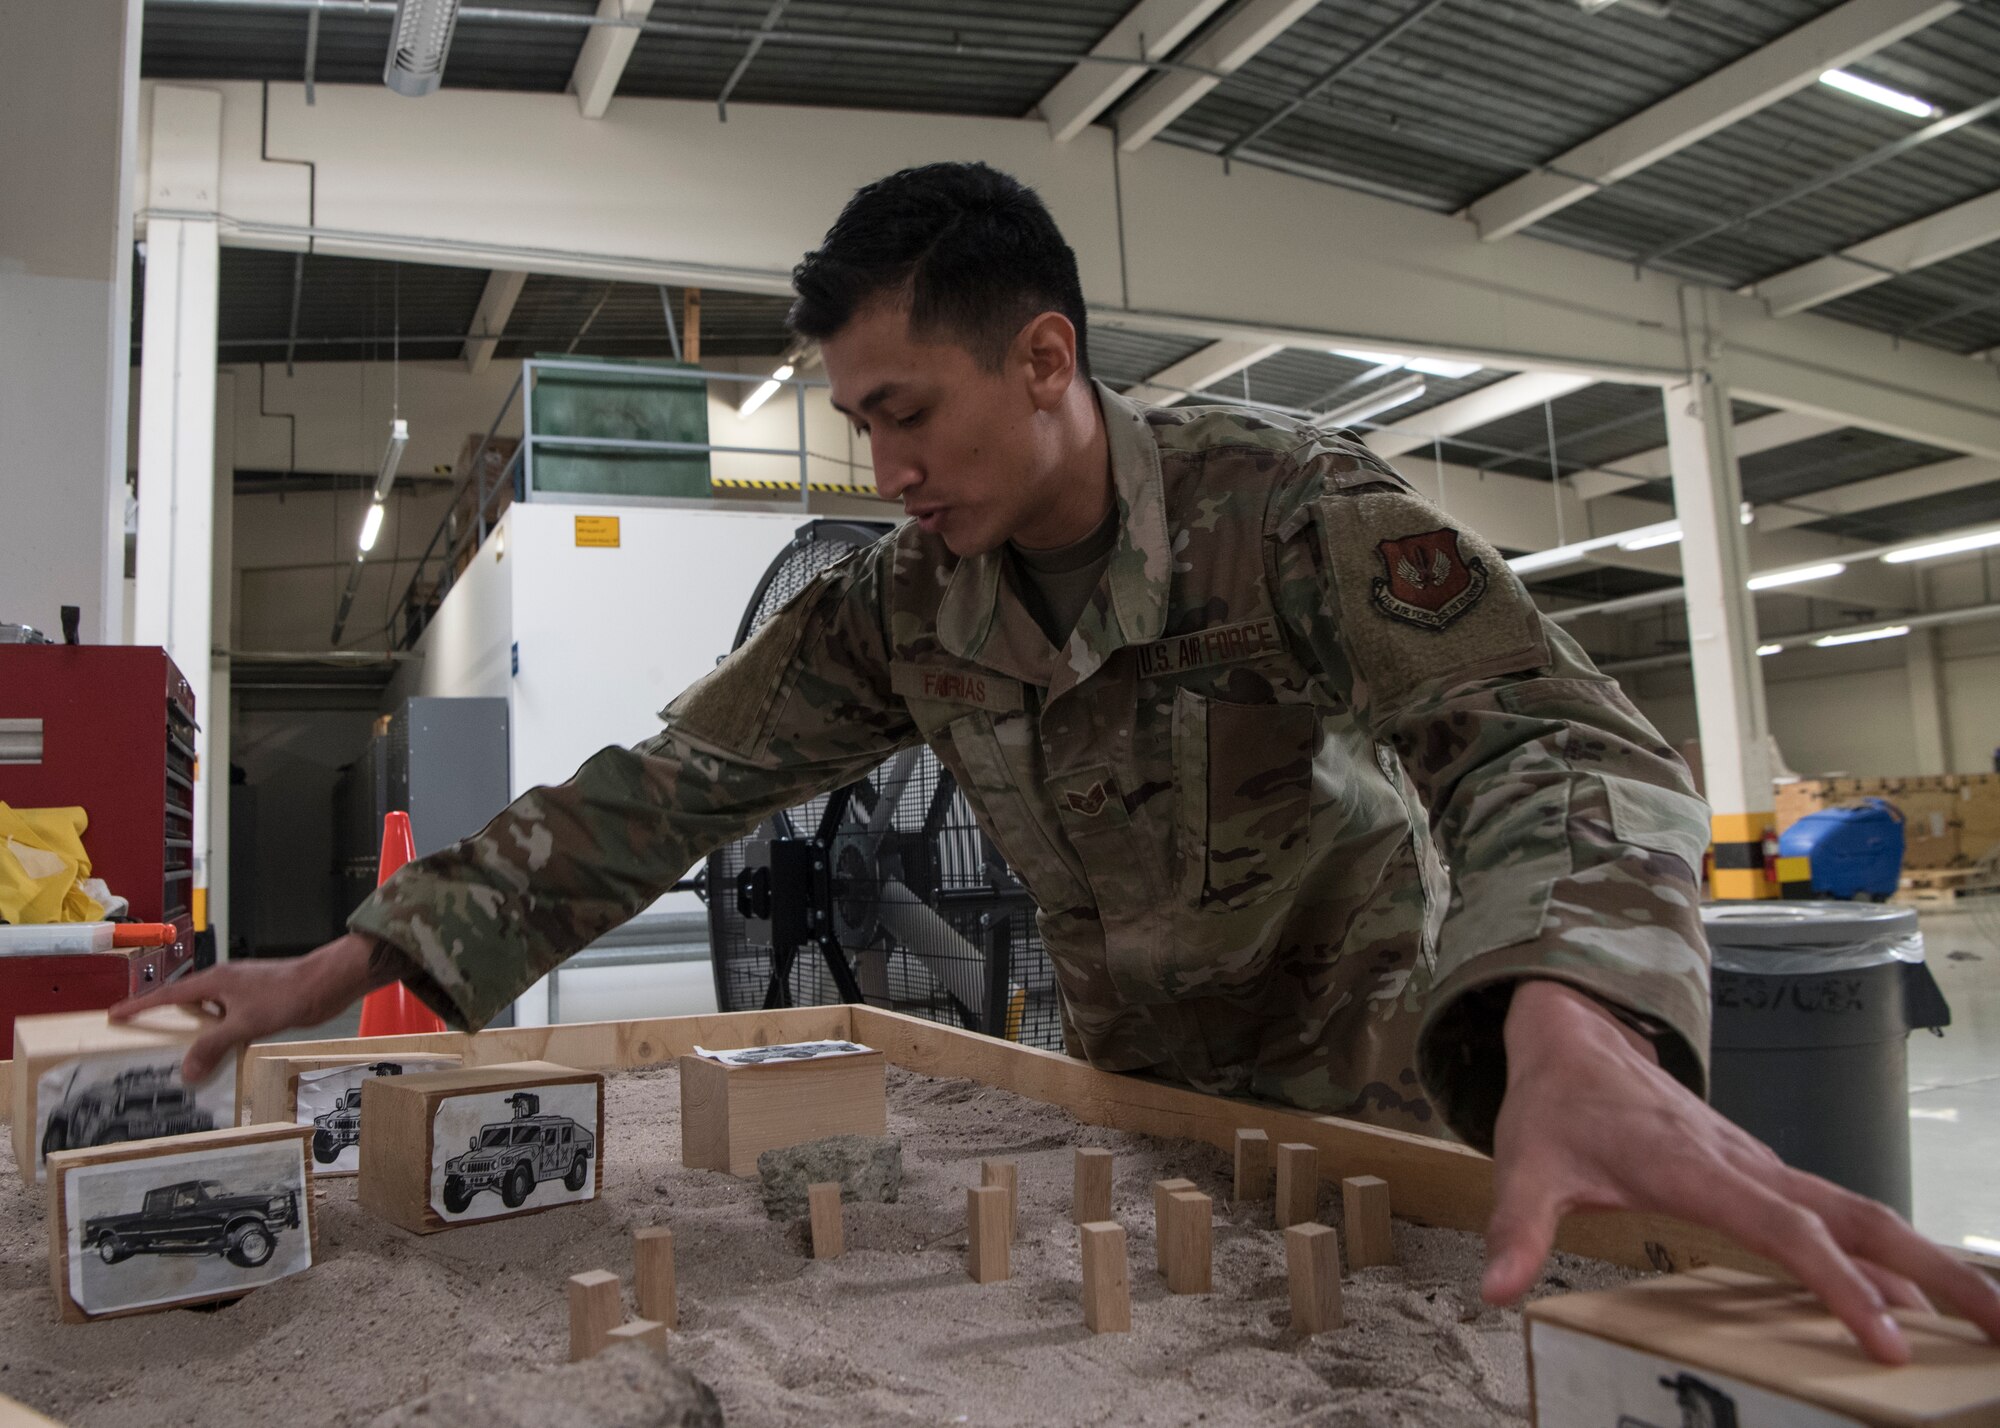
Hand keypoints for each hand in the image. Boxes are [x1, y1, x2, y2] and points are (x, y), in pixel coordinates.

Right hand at [109, 933, 382, 1082]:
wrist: (326, 984)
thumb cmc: (287, 995)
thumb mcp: (244, 1023)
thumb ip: (213, 1046)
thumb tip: (186, 1071)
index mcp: (214, 981)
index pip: (167, 994)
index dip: (140, 1005)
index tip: (115, 1014)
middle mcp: (224, 983)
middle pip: (185, 1002)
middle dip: (164, 1019)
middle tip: (143, 1037)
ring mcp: (241, 991)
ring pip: (208, 1012)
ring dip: (195, 1031)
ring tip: (179, 1053)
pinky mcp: (258, 1001)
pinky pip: (227, 1018)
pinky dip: (218, 1033)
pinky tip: (220, 1051)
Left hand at [1482, 978, 1999, 1363]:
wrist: (1574, 1035)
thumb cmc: (1554, 1105)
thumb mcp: (1523, 1163)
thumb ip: (1516, 1228)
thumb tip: (1497, 1292)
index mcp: (1694, 1166)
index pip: (1784, 1228)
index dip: (1838, 1282)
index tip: (1887, 1340)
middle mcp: (1744, 1164)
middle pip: (1859, 1218)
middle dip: (1936, 1273)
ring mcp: (1761, 1167)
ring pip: (1863, 1214)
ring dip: (1930, 1265)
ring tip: (1994, 1323)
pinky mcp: (1764, 1175)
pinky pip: (1841, 1216)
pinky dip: (1891, 1255)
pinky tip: (1920, 1299)